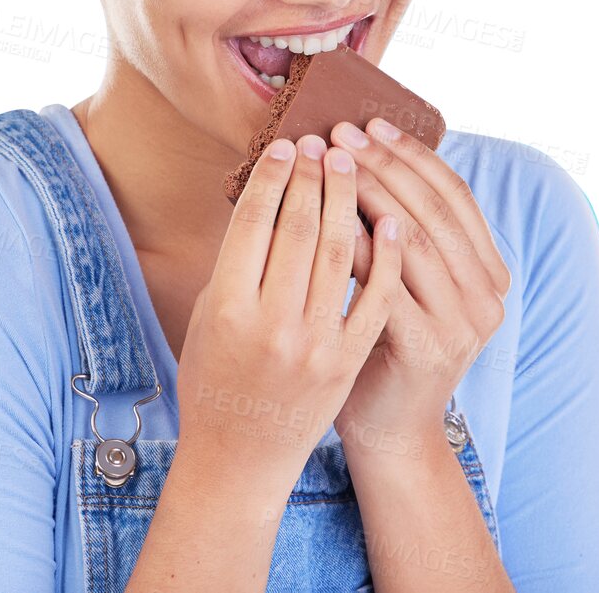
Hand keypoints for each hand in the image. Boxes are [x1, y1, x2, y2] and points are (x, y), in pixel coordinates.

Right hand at [176, 133, 402, 488]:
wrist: (240, 455)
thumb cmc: (213, 378)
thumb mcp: (207, 315)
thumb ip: (236, 264)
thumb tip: (265, 200)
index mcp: (227, 305)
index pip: (254, 222)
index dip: (271, 177)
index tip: (285, 145)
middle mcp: (273, 323)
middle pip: (299, 229)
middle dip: (312, 178)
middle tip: (321, 144)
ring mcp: (316, 344)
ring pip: (339, 254)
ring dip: (347, 201)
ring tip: (350, 165)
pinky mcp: (347, 360)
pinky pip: (373, 297)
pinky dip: (385, 254)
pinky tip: (390, 218)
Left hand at [328, 117, 511, 451]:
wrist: (385, 426)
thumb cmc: (381, 343)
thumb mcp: (402, 281)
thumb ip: (399, 232)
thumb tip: (360, 153)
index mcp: (489, 272)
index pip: (453, 195)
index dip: (412, 155)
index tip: (371, 122)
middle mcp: (487, 296)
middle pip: (433, 210)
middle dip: (385, 165)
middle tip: (340, 132)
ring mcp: (463, 324)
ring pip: (413, 240)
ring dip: (369, 194)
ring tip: (328, 161)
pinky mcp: (429, 347)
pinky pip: (388, 282)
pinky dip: (359, 245)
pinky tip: (325, 216)